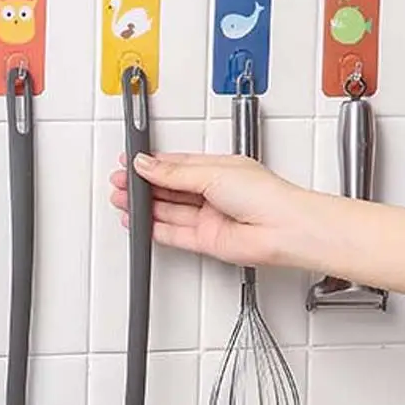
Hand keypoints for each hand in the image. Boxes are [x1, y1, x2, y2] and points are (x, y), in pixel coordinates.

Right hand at [109, 152, 310, 267]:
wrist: (283, 231)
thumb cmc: (266, 196)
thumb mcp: (212, 173)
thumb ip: (174, 173)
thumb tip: (147, 165)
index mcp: (218, 169)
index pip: (176, 165)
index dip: (151, 164)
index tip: (130, 163)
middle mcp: (212, 193)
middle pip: (168, 188)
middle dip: (143, 185)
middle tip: (120, 183)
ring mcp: (208, 218)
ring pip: (167, 210)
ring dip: (144, 206)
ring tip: (123, 201)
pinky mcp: (205, 240)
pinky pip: (173, 234)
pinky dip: (153, 229)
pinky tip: (140, 223)